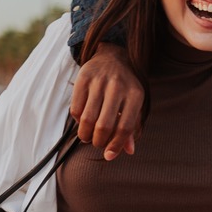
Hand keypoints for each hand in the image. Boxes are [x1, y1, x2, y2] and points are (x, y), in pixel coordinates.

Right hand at [70, 42, 143, 159]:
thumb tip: (128, 151)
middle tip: (97, 143)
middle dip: (98, 141)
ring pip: (87, 119)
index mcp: (136, 94)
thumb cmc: (126, 87)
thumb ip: (132, 127)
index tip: (108, 155)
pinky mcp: (83, 78)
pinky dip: (77, 121)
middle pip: (104, 125)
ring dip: (85, 134)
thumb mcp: (134, 103)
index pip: (125, 127)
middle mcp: (118, 87)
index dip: (116, 145)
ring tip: (88, 136)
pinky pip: (75, 109)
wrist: (113, 57)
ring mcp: (100, 81)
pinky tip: (82, 120)